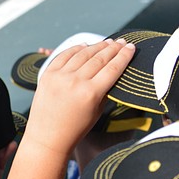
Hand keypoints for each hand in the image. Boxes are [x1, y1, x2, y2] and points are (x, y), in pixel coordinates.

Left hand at [25, 39, 133, 154]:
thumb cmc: (76, 127)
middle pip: (99, 58)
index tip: (131, 47)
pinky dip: (76, 49)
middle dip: (113, 48)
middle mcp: (75, 82)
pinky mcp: (47, 75)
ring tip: (107, 42)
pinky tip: (85, 45)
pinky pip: (64, 55)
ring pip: (82, 54)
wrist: (48, 136)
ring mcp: (59, 76)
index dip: (124, 56)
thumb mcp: (97, 111)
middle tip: (122, 41)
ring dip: (96, 46)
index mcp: (90, 93)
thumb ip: (105, 89)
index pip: (112, 69)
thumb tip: (113, 69)